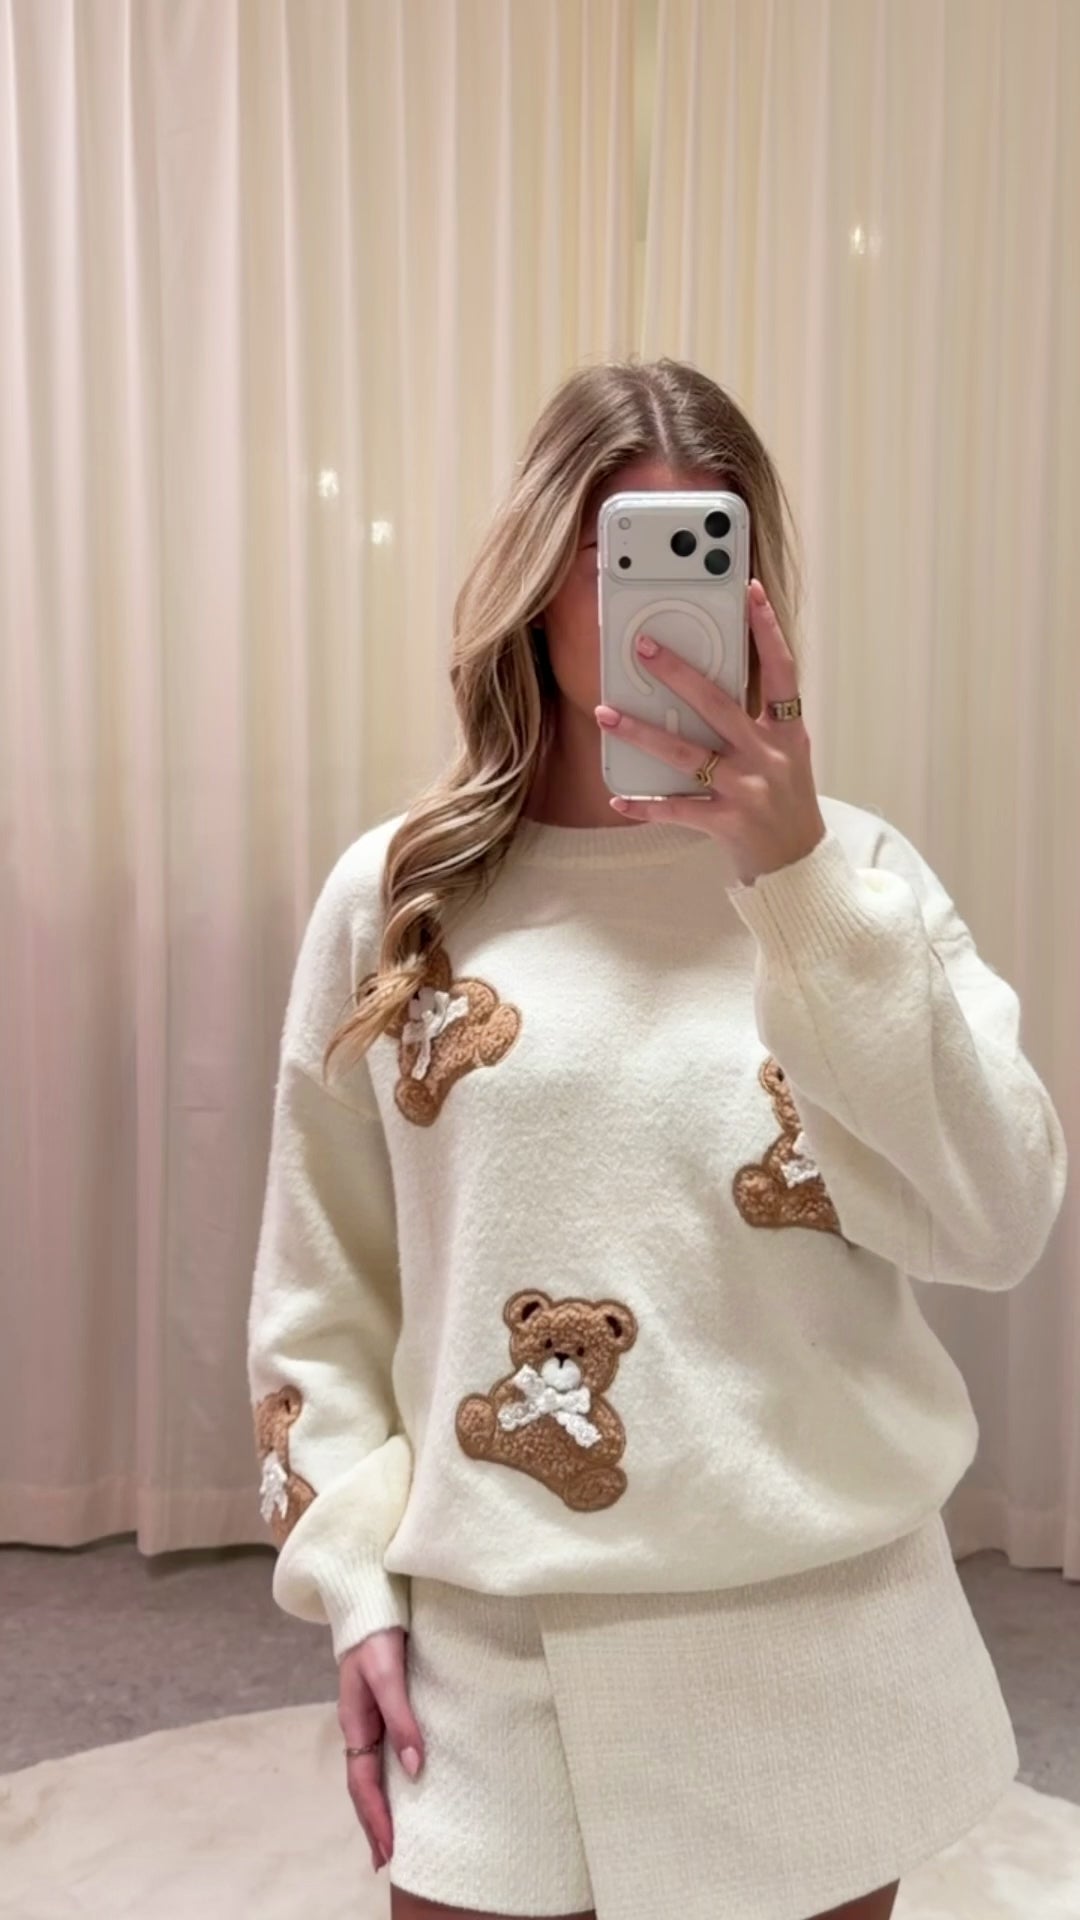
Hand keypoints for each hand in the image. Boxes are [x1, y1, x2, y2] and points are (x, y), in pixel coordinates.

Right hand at [338, 1625, 424, 1875]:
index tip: (389, 1851)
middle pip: (363, 1785)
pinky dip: (388, 1780)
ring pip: (371, 1772)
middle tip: (387, 1861)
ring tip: (392, 1837)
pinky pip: (382, 1753)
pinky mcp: (382, 1707)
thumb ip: (401, 1718)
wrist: (369, 1600)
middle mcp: (359, 1726)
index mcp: (355, 1722)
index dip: (376, 1817)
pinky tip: (402, 1787)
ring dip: (379, 1806)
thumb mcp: (388, 1674)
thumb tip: (416, 1769)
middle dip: (373, 1823)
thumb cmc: (376, 1635)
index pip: (363, 1783)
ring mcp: (369, 1718)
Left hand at [594, 578, 826, 885]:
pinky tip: (617, 799)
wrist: (800, 867)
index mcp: (788, 733)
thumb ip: (757, 722)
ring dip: (641, 732)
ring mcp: (748, 790)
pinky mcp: (727, 823)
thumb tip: (707, 683)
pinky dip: (644, 805)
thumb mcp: (785, 756)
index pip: (781, 672)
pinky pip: (677, 809)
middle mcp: (769, 756)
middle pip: (719, 704)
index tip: (749, 591)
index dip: (768, 630)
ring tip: (605, 712)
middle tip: (642, 647)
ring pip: (686, 753)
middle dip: (677, 672)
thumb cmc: (786, 804)